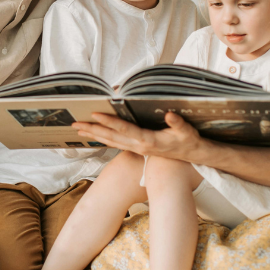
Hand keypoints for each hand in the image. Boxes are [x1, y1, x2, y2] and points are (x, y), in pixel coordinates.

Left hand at [73, 111, 207, 161]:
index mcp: (148, 141)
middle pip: (111, 137)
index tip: (95, 114)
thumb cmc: (188, 141)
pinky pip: (116, 143)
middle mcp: (138, 146)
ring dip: (94, 134)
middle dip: (93, 129)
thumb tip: (169, 114)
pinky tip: (95, 134)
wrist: (192, 156)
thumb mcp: (187, 131)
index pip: (124, 129)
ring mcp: (136, 149)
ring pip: (111, 141)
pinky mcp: (137, 148)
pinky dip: (103, 138)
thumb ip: (178, 123)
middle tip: (76, 123)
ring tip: (79, 128)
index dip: (109, 121)